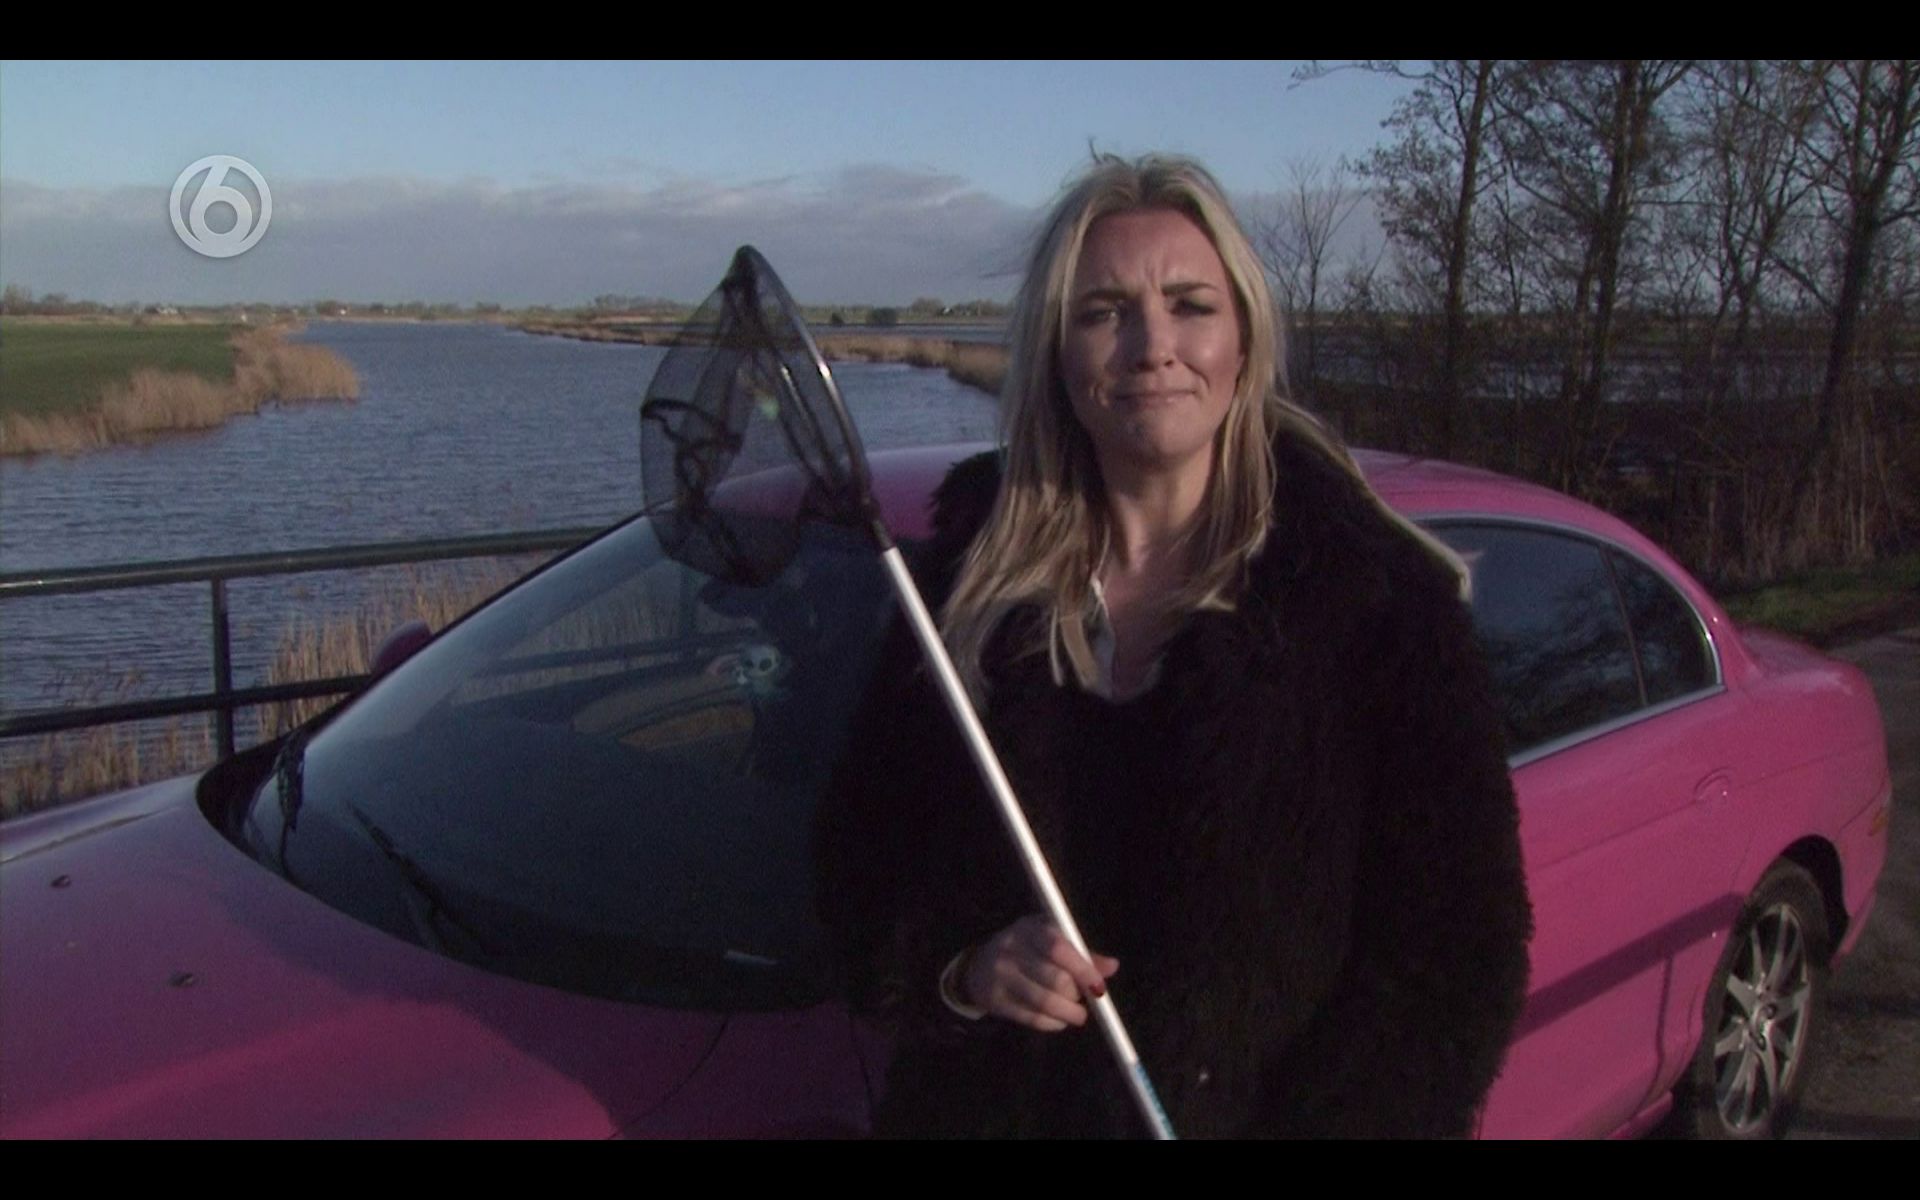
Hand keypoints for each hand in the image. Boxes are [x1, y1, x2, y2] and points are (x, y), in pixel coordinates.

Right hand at [959, 915, 1119, 1032]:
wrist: (978, 967)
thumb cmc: (1025, 950)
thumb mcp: (1050, 941)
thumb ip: (1081, 953)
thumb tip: (1112, 966)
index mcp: (1030, 928)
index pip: (1059, 948)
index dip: (1082, 969)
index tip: (1099, 988)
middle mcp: (1012, 949)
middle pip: (1054, 978)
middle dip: (1076, 994)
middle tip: (1085, 999)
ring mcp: (1001, 975)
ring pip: (1043, 1002)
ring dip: (1068, 1013)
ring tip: (1077, 1014)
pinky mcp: (995, 1000)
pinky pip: (1031, 1018)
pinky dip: (1053, 1023)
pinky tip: (1059, 1020)